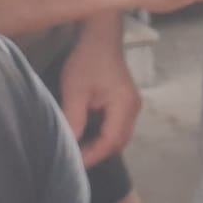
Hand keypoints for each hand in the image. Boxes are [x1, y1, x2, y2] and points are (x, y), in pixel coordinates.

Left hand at [60, 16, 140, 166]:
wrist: (100, 38)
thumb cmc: (87, 61)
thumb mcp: (75, 91)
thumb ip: (74, 119)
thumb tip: (70, 144)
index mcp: (124, 105)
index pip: (111, 141)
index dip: (92, 155)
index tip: (72, 164)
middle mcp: (133, 108)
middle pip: (118, 142)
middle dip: (97, 154)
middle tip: (73, 161)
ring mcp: (132, 106)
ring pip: (118, 136)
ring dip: (100, 146)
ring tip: (78, 151)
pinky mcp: (125, 103)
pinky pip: (117, 127)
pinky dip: (103, 136)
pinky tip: (86, 137)